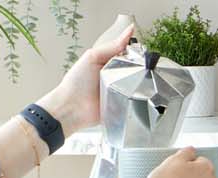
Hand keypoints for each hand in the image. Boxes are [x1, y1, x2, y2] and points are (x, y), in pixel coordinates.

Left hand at [42, 14, 134, 132]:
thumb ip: (112, 46)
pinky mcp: (122, 107)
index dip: (137, 54)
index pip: (129, 55)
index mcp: (110, 63)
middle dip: (141, 70)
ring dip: (140, 85)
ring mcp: (120, 93)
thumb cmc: (77, 82)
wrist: (72, 107)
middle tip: (143, 69)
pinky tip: (138, 97)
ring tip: (141, 83)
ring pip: (138, 87)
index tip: (144, 53)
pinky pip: (135, 103)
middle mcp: (116, 77)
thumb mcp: (93, 57)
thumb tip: (129, 31)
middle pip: (136, 71)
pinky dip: (137, 101)